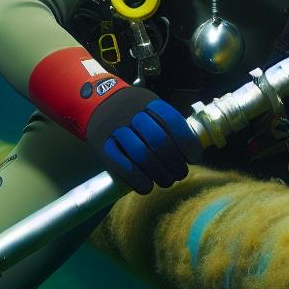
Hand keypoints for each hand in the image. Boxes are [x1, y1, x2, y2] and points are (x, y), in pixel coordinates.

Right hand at [84, 85, 202, 193]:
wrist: (94, 102)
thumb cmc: (131, 110)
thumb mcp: (150, 105)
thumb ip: (167, 124)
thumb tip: (191, 152)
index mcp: (148, 102)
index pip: (172, 121)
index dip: (187, 142)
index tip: (193, 158)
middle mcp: (131, 113)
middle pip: (158, 141)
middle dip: (174, 163)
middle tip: (180, 173)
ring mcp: (115, 129)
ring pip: (142, 155)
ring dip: (160, 174)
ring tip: (168, 181)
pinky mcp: (102, 145)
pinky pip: (122, 166)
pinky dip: (138, 180)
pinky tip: (147, 186)